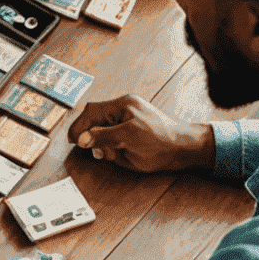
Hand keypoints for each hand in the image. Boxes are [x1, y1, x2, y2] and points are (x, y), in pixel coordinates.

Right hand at [70, 95, 215, 173]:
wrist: (185, 150)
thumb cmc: (161, 143)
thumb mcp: (129, 138)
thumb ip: (103, 136)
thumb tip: (82, 138)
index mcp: (122, 105)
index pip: (92, 113)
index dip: (79, 127)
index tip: (73, 141)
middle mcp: (124, 109)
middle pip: (95, 120)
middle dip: (93, 137)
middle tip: (97, 152)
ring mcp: (128, 118)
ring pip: (103, 130)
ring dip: (104, 144)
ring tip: (114, 154)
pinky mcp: (132, 129)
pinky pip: (113, 136)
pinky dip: (112, 146)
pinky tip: (120, 153)